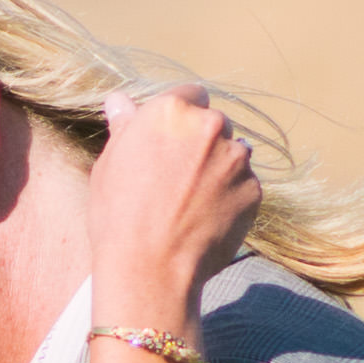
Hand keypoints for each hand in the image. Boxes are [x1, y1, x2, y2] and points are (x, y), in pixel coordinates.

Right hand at [88, 87, 259, 316]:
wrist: (150, 267)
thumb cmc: (119, 215)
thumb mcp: (109, 164)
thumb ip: (124, 126)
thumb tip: (120, 100)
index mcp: (172, 111)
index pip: (190, 95)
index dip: (180, 117)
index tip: (171, 140)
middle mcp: (210, 126)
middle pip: (214, 124)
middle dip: (202, 143)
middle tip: (178, 176)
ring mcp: (236, 159)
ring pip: (233, 154)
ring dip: (219, 168)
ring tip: (191, 201)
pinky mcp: (254, 190)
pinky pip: (244, 185)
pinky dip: (230, 197)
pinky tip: (206, 219)